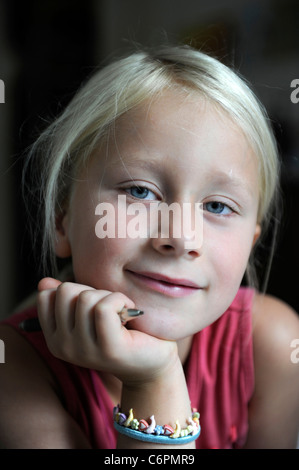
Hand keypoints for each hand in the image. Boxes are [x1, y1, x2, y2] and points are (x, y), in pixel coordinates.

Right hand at [37, 278, 177, 384]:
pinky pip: (104, 307)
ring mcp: (84, 351)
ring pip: (86, 298)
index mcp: (54, 339)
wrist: (153, 360)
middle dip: (91, 291)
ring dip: (109, 296)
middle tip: (110, 308)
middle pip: (65, 292)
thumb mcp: (89, 312)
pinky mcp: (108, 348)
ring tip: (120, 312)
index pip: (46, 296)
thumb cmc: (122, 329)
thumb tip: (44, 282)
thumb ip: (66, 298)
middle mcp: (64, 348)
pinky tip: (129, 311)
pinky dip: (119, 300)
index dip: (74, 290)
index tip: (93, 304)